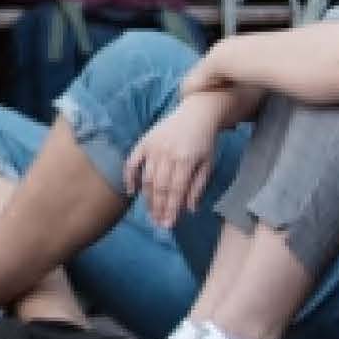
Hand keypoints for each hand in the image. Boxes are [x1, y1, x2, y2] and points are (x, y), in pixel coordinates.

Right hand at [126, 103, 223, 228]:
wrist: (196, 113)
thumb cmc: (205, 141)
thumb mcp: (208, 164)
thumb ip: (197, 186)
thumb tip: (189, 209)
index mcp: (185, 160)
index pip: (176, 190)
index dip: (171, 209)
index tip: (169, 224)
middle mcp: (166, 155)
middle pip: (159, 188)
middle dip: (158, 208)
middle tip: (158, 224)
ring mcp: (152, 148)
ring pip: (147, 179)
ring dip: (147, 198)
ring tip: (150, 214)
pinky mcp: (143, 143)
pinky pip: (132, 163)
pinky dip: (129, 177)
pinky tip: (131, 192)